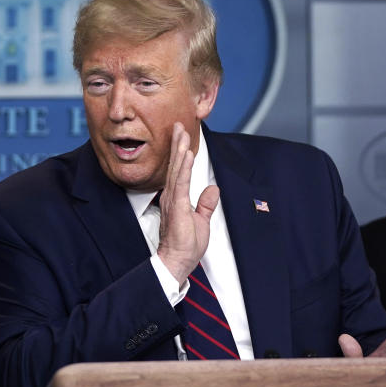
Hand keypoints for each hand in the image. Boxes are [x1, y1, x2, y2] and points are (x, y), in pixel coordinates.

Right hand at [156, 122, 219, 280]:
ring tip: (181, 133)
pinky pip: (180, 182)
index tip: (181, 137)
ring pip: (177, 169)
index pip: (179, 171)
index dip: (180, 153)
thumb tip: (213, 189)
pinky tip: (185, 154)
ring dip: (179, 150)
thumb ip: (206, 204)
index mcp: (176, 198)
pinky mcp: (177, 206)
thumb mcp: (201, 221)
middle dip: (177, 144)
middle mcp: (172, 196)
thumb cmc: (185, 245)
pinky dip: (183, 167)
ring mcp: (173, 200)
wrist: (177, 261)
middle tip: (178, 125)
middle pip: (176, 165)